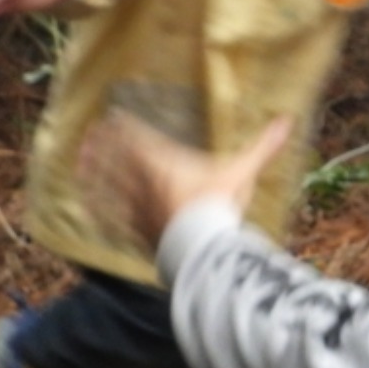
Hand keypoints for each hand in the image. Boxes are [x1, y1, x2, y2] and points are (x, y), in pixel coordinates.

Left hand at [78, 113, 294, 250]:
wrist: (203, 250)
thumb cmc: (220, 207)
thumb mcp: (242, 172)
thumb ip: (262, 146)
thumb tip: (288, 121)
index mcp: (165, 163)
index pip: (138, 138)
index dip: (123, 127)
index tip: (112, 117)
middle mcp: (144, 182)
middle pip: (115, 159)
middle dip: (101, 146)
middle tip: (88, 136)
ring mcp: (137, 208)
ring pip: (107, 186)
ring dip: (92, 173)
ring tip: (80, 164)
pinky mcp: (136, 232)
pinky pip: (111, 218)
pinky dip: (98, 209)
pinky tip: (89, 207)